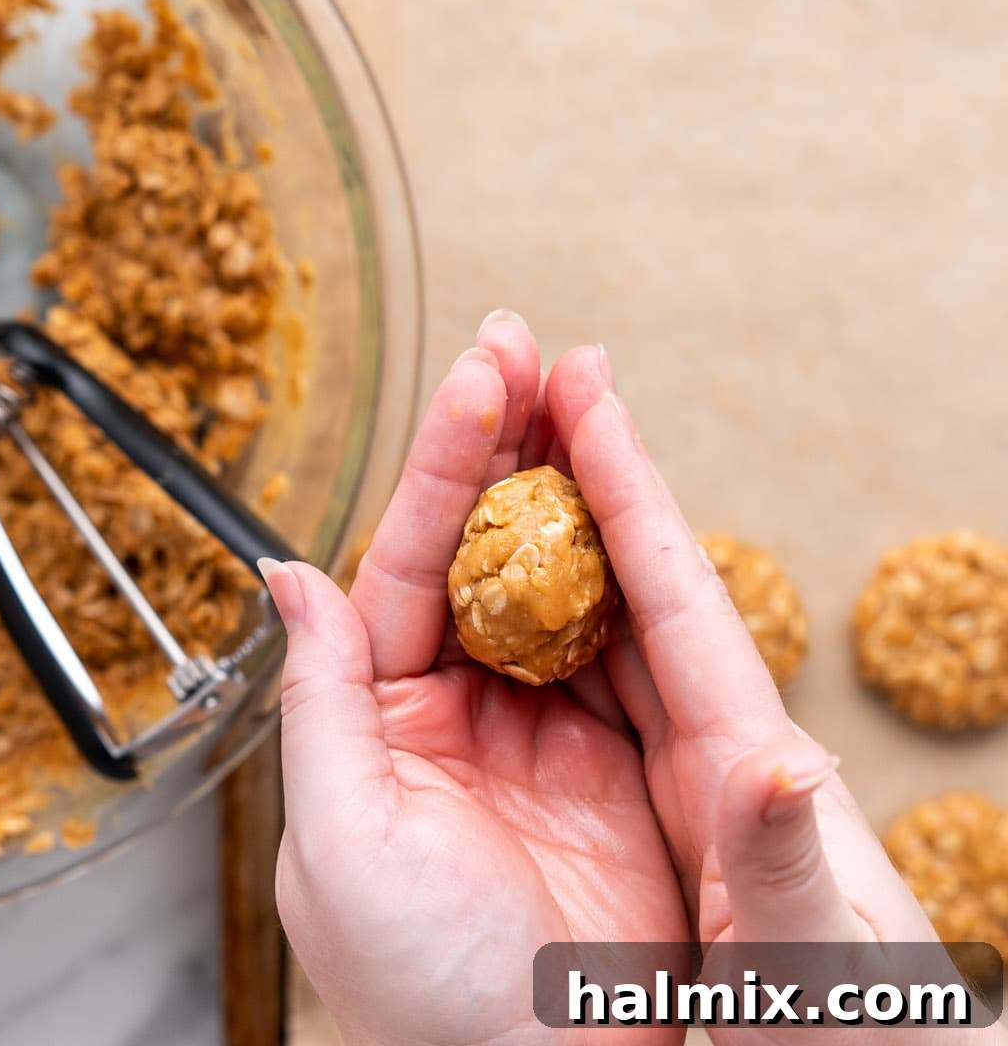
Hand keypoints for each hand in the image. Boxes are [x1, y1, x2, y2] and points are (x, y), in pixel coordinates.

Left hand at [266, 313, 687, 1045]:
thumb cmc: (417, 988)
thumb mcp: (340, 841)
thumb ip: (319, 698)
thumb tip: (285, 572)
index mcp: (382, 712)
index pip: (411, 559)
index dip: (445, 465)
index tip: (479, 378)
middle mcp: (459, 701)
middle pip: (481, 542)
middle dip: (500, 438)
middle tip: (524, 341)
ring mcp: (542, 719)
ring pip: (552, 566)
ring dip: (563, 471)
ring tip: (576, 378)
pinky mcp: (621, 749)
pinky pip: (624, 629)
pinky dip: (627, 551)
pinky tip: (625, 479)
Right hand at [541, 345, 996, 1043]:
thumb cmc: (849, 1038)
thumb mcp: (813, 974)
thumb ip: (785, 869)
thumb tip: (774, 762)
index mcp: (748, 761)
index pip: (675, 592)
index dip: (623, 480)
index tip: (581, 385)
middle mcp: (713, 738)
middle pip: (631, 575)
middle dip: (575, 466)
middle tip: (523, 370)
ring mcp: (678, 764)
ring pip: (600, 615)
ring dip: (549, 522)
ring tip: (500, 436)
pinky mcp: (646, 800)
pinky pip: (582, 680)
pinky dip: (537, 612)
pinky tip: (503, 580)